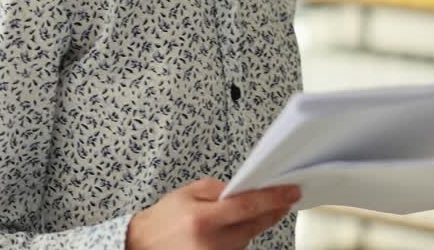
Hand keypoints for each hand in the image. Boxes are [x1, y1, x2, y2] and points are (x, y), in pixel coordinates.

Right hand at [126, 178, 299, 249]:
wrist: (142, 245)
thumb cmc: (163, 219)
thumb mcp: (188, 193)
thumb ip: (219, 189)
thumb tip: (246, 189)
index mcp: (203, 219)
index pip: (247, 206)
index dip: (273, 198)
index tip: (292, 192)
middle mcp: (212, 242)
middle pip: (254, 225)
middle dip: (271, 211)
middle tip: (283, 199)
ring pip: (248, 238)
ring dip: (252, 225)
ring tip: (239, 214)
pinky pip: (237, 248)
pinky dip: (239, 237)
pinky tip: (228, 230)